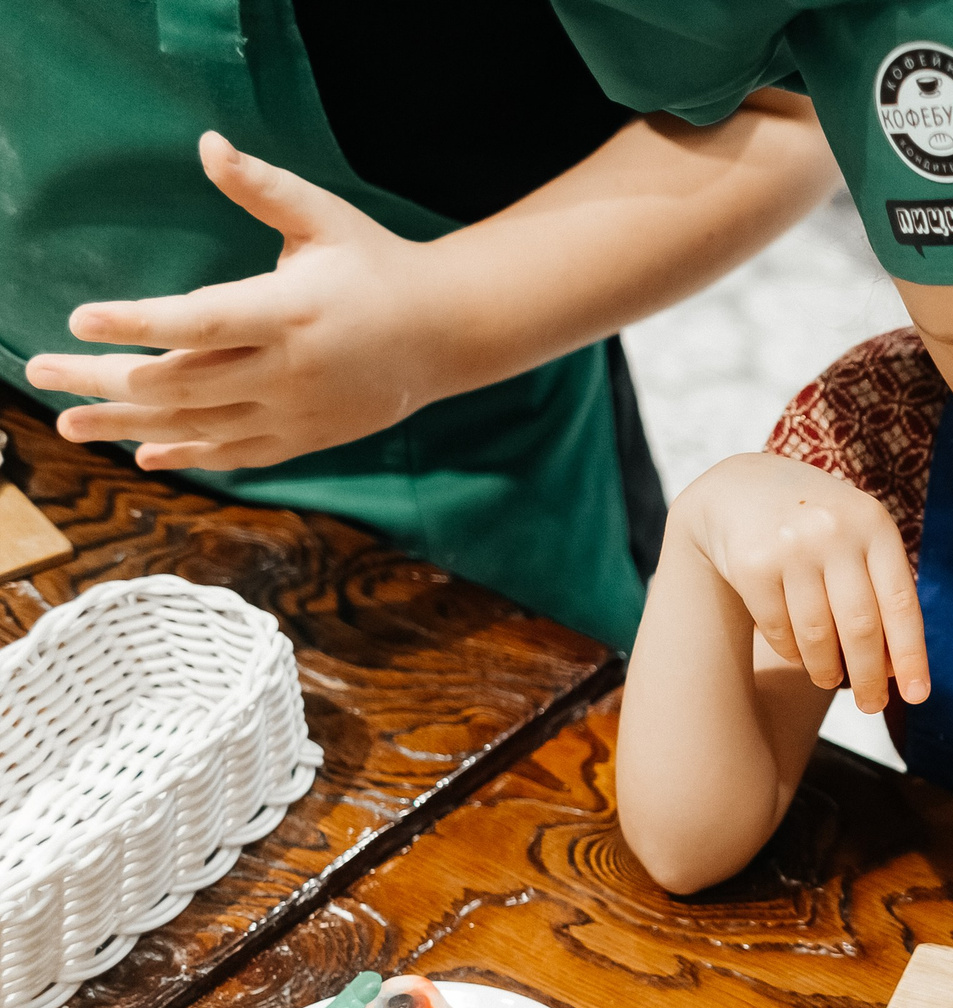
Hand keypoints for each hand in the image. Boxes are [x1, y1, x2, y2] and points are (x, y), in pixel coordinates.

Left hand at [24, 134, 461, 471]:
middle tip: (39, 371)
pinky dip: (188, 453)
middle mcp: (289, 370)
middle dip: (102, 379)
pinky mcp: (306, 435)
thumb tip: (207, 144)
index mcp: (290, 312)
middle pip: (180, 382)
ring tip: (69, 424)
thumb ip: (262, 187)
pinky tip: (143, 451)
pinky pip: (237, 451)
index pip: (198, 321)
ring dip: (128, 426)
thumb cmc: (377, 265)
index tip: (81, 318)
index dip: (137, 322)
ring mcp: (297, 410)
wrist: (447, 333)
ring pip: (199, 426)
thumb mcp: (324, 219)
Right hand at [674, 452, 928, 707]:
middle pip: (860, 627)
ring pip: (817, 635)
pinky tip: (797, 652)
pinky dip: (792, 652)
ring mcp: (791, 546)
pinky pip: (779, 631)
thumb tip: (892, 670)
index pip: (902, 604)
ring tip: (829, 680)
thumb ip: (880, 591)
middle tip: (871, 706)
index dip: (911, 656)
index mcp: (875, 526)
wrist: (740, 488)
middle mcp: (835, 532)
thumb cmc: (818, 528)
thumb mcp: (858, 539)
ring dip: (826, 670)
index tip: (917, 696)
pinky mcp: (752, 564)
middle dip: (868, 678)